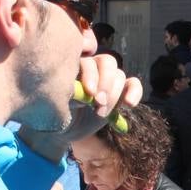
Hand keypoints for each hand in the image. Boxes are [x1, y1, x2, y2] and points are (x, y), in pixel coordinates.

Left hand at [18, 54, 142, 161]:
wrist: (64, 128)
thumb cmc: (56, 113)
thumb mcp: (59, 103)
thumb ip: (71, 93)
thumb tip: (84, 90)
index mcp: (76, 64)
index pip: (89, 60)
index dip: (91, 75)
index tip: (89, 93)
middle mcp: (93, 67)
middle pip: (108, 63)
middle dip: (105, 84)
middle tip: (98, 104)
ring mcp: (108, 78)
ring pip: (119, 76)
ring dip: (113, 96)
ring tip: (100, 114)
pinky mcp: (120, 91)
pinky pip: (133, 84)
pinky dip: (134, 92)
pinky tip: (129, 104)